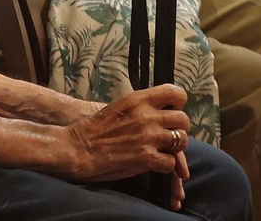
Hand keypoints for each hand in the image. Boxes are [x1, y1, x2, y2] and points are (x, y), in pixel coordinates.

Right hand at [63, 84, 190, 196]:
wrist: (77, 148)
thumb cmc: (95, 128)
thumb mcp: (120, 106)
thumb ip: (141, 106)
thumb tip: (162, 109)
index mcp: (139, 99)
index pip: (175, 93)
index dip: (179, 103)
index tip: (174, 110)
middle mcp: (147, 115)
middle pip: (183, 119)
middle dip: (181, 129)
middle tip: (173, 136)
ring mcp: (148, 136)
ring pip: (181, 140)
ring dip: (176, 149)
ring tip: (167, 152)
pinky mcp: (146, 158)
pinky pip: (171, 162)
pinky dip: (166, 167)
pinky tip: (156, 166)